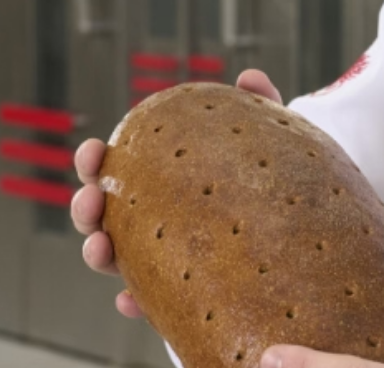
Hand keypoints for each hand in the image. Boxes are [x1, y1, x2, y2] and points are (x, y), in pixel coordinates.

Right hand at [72, 69, 287, 317]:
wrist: (298, 228)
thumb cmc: (267, 176)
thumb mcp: (264, 141)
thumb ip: (257, 108)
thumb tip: (251, 77)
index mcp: (159, 180)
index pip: (116, 169)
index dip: (94, 162)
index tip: (92, 150)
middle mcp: (150, 220)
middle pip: (102, 215)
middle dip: (86, 207)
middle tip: (91, 199)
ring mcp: (160, 259)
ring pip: (115, 260)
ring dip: (99, 254)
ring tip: (100, 248)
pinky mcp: (178, 294)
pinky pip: (150, 305)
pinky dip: (135, 303)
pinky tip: (130, 300)